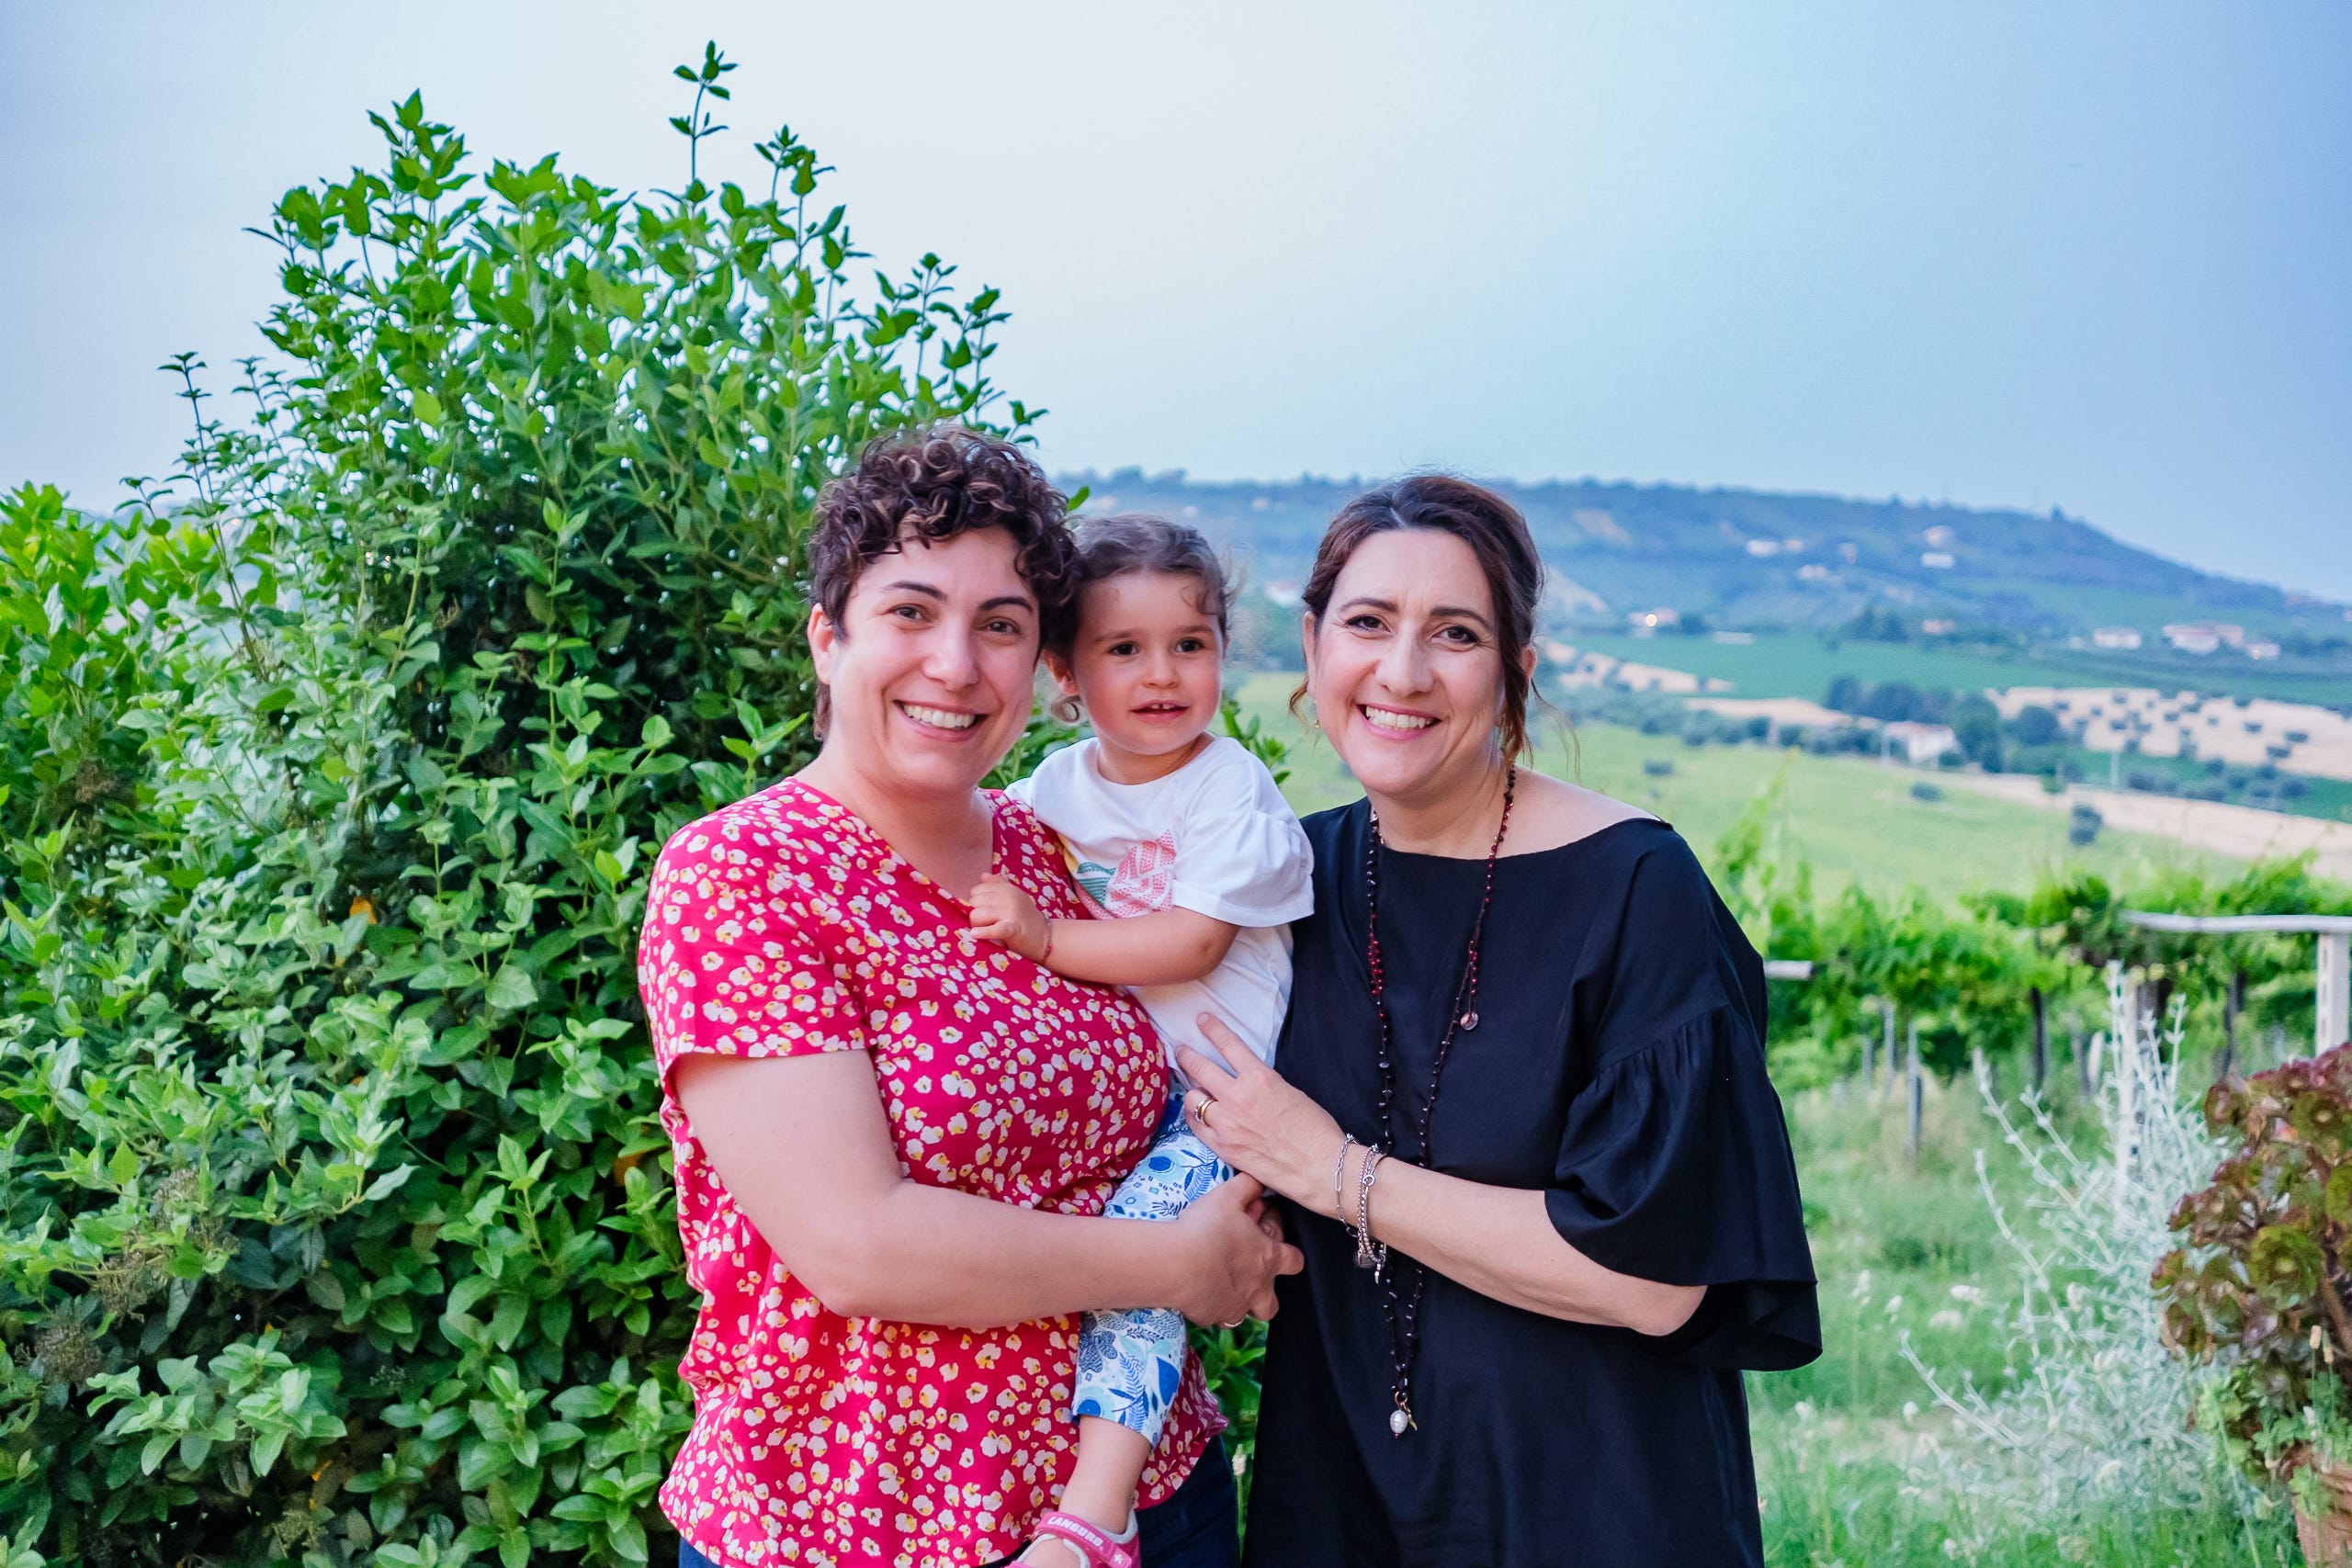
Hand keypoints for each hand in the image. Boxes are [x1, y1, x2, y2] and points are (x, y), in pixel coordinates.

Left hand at [969, 873, 1048, 960]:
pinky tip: (975, 934)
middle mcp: (1008, 897)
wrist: (1046, 937)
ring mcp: (1011, 912)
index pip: (976, 891)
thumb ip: (999, 884)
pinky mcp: (1013, 929)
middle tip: (983, 924)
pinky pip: (993, 929)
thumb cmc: (1026, 918)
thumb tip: (983, 875)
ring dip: (976, 925)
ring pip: (977, 915)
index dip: (976, 903)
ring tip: (983, 931)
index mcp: (1006, 889)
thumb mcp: (1015, 896)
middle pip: (974, 903)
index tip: (983, 913)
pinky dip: (983, 932)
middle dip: (974, 915)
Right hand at [1166, 1172, 1300, 1324]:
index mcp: (1267, 1258)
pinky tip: (1198, 1293)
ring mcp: (1234, 1307)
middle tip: (1247, 1275)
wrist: (1176, 1265)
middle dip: (1265, 1293)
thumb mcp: (1228, 1196)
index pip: (1294, 1260)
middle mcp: (1257, 1288)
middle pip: (1272, 1303)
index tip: (1269, 1237)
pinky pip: (1214, 1317)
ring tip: (1220, 1286)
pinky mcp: (1210, 1317)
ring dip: (1237, 1303)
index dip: (1288, 1251)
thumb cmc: (1206, 1229)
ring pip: (1244, 1315)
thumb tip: (1258, 1180)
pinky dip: (1210, 1307)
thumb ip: (1248, 1186)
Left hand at [1176, 1015, 1348, 1215]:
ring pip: (1193, 1099)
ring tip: (1194, 1090)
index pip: (1228, 1045)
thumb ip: (1262, 1084)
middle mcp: (1238, 1097)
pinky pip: (1196, 1126)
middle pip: (1199, 1068)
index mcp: (1260, 1078)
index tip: (1202, 1020)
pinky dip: (1194, 1117)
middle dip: (1187, 1056)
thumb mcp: (1290, 1091)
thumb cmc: (1315, 1129)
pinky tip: (1196, 1114)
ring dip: (1192, 1091)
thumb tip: (1246, 1082)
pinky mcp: (1223, 1147)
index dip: (1212, 1029)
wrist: (1320, 1166)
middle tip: (1181, 1051)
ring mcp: (1226, 1124)